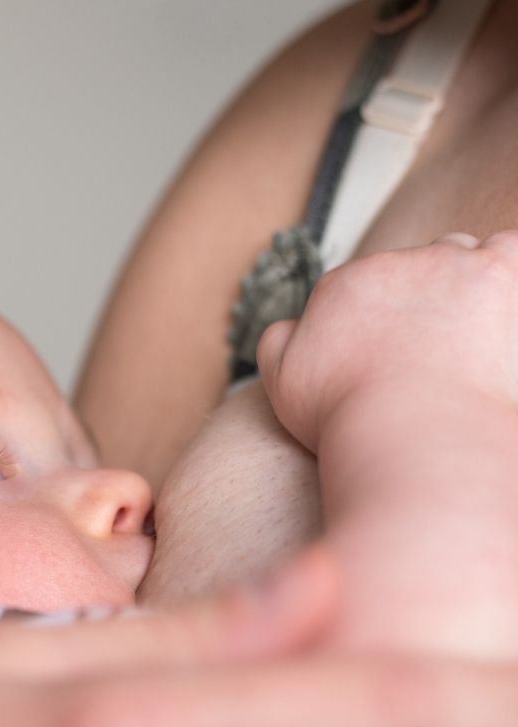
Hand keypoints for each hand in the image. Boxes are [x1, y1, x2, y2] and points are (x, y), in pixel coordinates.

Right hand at [257, 231, 517, 452]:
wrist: (410, 432)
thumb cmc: (346, 417)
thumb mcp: (283, 384)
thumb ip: (277, 343)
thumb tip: (292, 323)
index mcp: (339, 289)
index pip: (360, 289)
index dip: (375, 322)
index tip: (387, 357)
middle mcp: (390, 265)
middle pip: (410, 268)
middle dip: (420, 299)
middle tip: (429, 349)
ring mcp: (447, 265)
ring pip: (461, 253)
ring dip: (464, 282)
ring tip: (469, 334)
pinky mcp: (498, 271)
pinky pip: (508, 249)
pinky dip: (507, 272)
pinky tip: (502, 310)